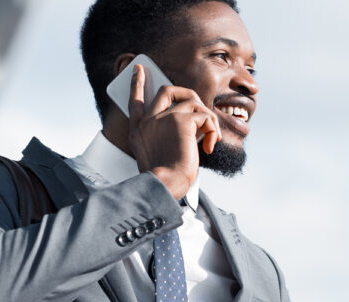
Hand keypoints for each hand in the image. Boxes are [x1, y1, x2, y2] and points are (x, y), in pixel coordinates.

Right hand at [126, 63, 220, 198]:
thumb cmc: (164, 178)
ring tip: (210, 139)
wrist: (165, 184)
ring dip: (207, 119)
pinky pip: (204, 116)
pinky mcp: (181, 121)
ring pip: (193, 102)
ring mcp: (164, 118)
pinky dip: (213, 130)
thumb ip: (165, 138)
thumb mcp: (156, 156)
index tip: (138, 69)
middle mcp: (149, 121)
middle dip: (187, 94)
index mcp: (138, 131)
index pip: (135, 101)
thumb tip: (192, 124)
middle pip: (167, 91)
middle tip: (200, 111)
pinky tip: (210, 146)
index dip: (136, 84)